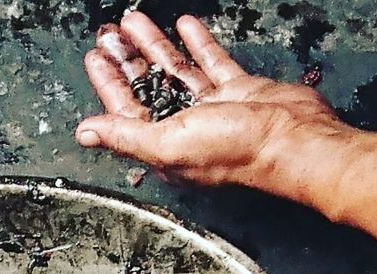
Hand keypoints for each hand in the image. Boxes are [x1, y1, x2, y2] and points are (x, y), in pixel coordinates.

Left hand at [76, 12, 351, 188]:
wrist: (291, 139)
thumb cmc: (232, 149)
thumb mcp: (166, 144)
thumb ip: (124, 136)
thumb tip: (85, 133)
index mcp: (162, 147)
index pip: (125, 110)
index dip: (108, 84)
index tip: (94, 56)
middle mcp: (184, 129)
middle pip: (146, 88)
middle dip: (125, 61)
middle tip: (107, 34)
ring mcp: (211, 109)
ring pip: (175, 71)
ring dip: (154, 46)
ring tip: (133, 20)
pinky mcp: (238, 91)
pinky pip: (211, 63)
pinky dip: (196, 43)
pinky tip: (182, 23)